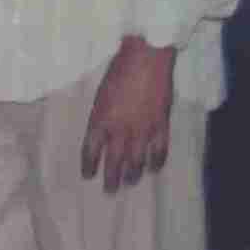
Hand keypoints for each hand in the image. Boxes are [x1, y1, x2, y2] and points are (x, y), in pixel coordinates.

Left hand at [81, 37, 175, 191]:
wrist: (146, 58)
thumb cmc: (119, 70)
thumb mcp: (100, 95)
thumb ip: (101, 116)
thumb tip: (102, 133)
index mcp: (100, 121)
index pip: (91, 151)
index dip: (89, 165)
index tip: (88, 175)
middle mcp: (119, 130)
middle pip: (114, 162)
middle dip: (111, 179)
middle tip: (109, 191)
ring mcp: (142, 129)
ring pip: (137, 161)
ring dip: (133, 175)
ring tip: (130, 183)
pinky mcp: (161, 125)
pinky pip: (159, 151)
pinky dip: (156, 162)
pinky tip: (154, 170)